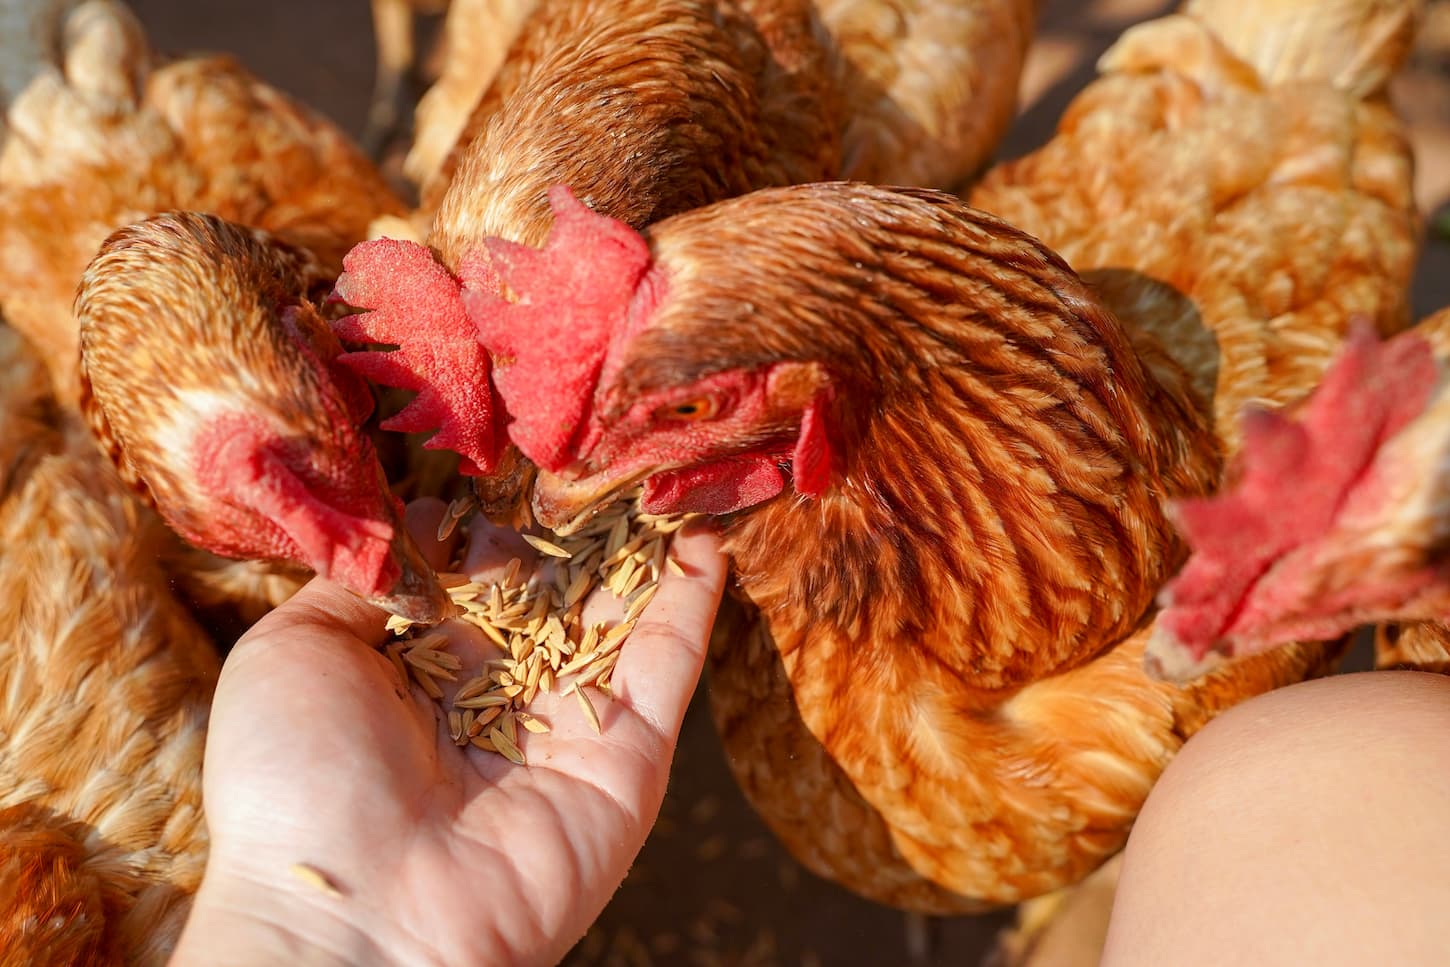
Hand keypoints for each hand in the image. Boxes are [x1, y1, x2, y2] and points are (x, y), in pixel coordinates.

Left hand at [172, 499, 728, 966]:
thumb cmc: (299, 783)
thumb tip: (426, 519)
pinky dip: (693, 602)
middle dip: (587, 521)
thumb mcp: (292, 653)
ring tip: (672, 467)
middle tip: (619, 443)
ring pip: (623, 616)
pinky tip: (706, 533)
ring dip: (650, 545)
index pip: (481, 573)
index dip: (509, 514)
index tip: (536, 448)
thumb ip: (361, 581)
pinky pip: (668, 668)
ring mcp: (569, 724)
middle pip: (560, 588)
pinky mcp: (630, 757)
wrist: (354, 917)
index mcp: (422, 668)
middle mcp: (501, 692)